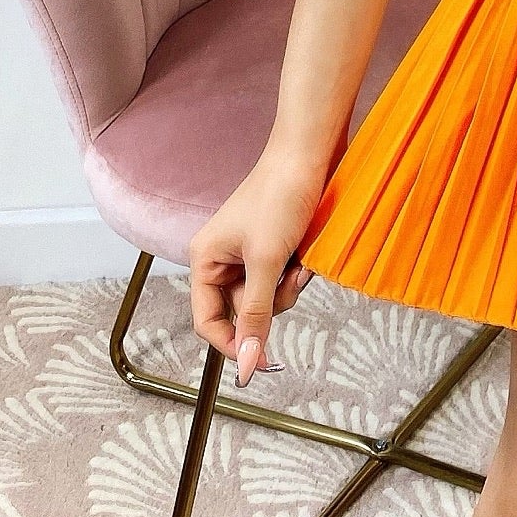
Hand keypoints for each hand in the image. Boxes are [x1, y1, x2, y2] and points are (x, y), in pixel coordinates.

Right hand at [188, 145, 325, 385]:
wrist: (312, 153)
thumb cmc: (281, 194)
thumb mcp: (266, 260)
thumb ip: (255, 313)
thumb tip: (246, 364)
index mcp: (205, 260)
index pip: (208, 321)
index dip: (232, 343)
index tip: (261, 362)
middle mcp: (222, 258)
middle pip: (242, 311)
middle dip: (270, 303)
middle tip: (290, 279)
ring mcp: (250, 252)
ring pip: (267, 297)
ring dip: (288, 287)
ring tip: (300, 261)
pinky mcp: (275, 246)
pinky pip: (283, 279)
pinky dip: (297, 273)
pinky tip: (307, 255)